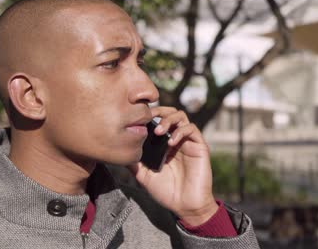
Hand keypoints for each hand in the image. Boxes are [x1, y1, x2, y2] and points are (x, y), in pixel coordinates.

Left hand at [127, 107, 217, 225]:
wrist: (185, 206)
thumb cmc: (166, 192)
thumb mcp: (144, 175)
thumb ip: (133, 162)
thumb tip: (117, 151)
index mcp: (163, 143)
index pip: (158, 120)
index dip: (149, 114)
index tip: (137, 116)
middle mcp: (176, 139)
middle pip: (170, 113)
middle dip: (159, 111)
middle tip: (148, 117)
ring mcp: (188, 142)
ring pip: (181, 117)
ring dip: (169, 119)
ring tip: (158, 131)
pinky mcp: (199, 147)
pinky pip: (192, 129)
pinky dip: (181, 131)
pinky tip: (171, 142)